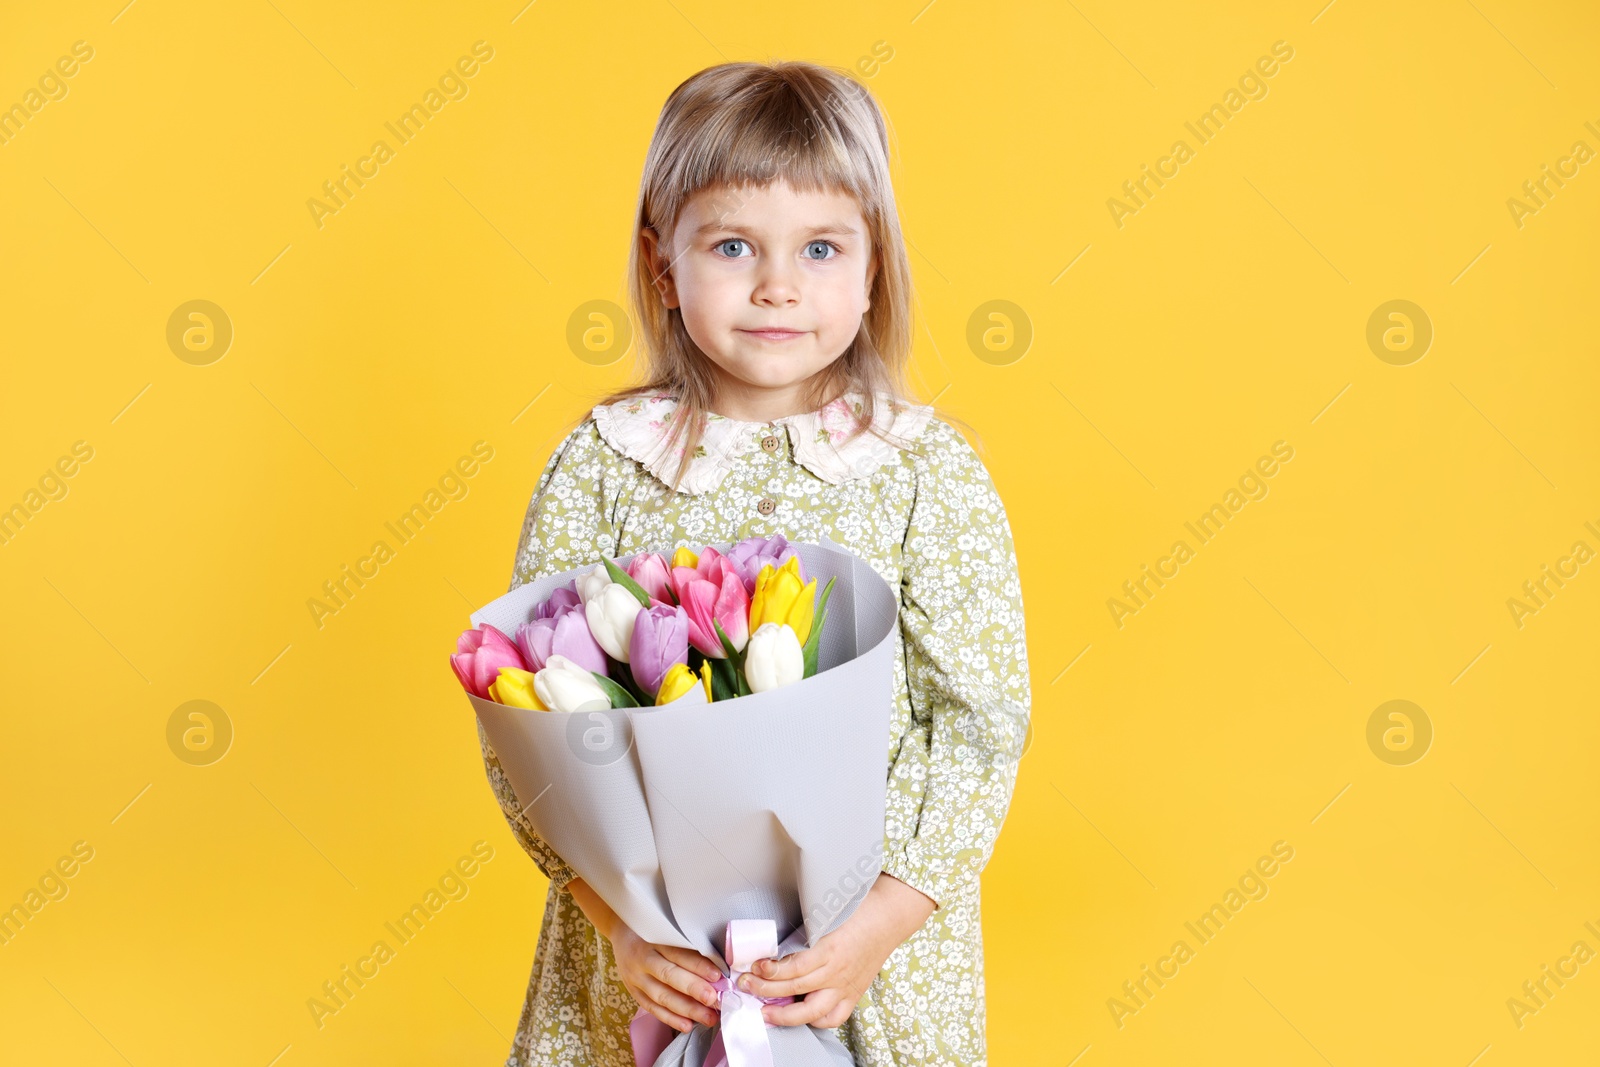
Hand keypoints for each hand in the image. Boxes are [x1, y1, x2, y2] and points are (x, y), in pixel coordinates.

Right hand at [566, 877, 723, 1033]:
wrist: (621, 930)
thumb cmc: (652, 928)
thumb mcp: (665, 928)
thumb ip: (686, 944)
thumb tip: (716, 964)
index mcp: (653, 939)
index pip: (677, 953)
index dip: (697, 965)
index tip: (717, 975)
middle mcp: (642, 959)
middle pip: (668, 976)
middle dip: (693, 989)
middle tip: (713, 999)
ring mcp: (635, 978)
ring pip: (661, 996)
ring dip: (686, 1009)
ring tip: (708, 1018)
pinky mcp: (633, 992)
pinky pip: (652, 1008)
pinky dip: (670, 1018)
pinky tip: (687, 1025)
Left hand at [737, 873, 935, 1028]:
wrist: (889, 917)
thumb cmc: (859, 910)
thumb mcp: (828, 913)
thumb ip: (805, 929)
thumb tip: (776, 940)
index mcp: (830, 949)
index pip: (794, 967)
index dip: (770, 970)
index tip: (754, 966)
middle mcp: (837, 972)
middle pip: (795, 989)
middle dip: (766, 990)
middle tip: (746, 986)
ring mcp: (846, 987)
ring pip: (812, 1012)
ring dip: (784, 1015)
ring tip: (765, 1013)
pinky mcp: (853, 994)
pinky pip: (833, 1017)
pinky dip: (815, 1021)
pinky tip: (800, 1016)